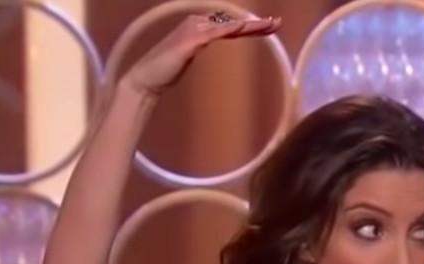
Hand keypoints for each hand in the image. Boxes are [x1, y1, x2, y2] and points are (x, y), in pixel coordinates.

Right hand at [122, 13, 280, 96]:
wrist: (145, 80)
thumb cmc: (165, 71)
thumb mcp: (189, 56)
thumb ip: (200, 46)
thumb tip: (210, 42)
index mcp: (197, 27)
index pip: (229, 24)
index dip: (250, 25)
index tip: (271, 27)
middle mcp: (196, 24)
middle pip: (232, 22)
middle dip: (255, 23)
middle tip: (278, 23)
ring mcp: (193, 31)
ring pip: (228, 25)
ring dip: (249, 25)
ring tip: (270, 25)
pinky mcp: (190, 41)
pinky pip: (215, 33)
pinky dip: (231, 29)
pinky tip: (244, 27)